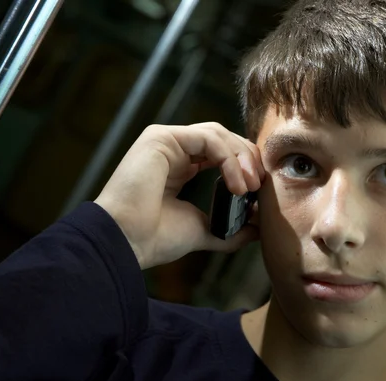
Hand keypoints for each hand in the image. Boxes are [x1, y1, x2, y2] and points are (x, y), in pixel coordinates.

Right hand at [94, 122, 264, 269]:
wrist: (127, 242)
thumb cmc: (154, 237)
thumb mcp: (203, 230)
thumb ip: (230, 227)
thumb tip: (258, 228)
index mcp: (180, 167)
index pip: (221, 153)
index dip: (244, 165)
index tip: (258, 190)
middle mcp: (173, 150)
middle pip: (223, 138)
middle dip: (247, 158)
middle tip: (259, 184)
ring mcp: (165, 141)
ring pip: (217, 134)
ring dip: (240, 157)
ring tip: (249, 185)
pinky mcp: (161, 137)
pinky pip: (208, 138)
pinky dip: (228, 159)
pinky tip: (236, 184)